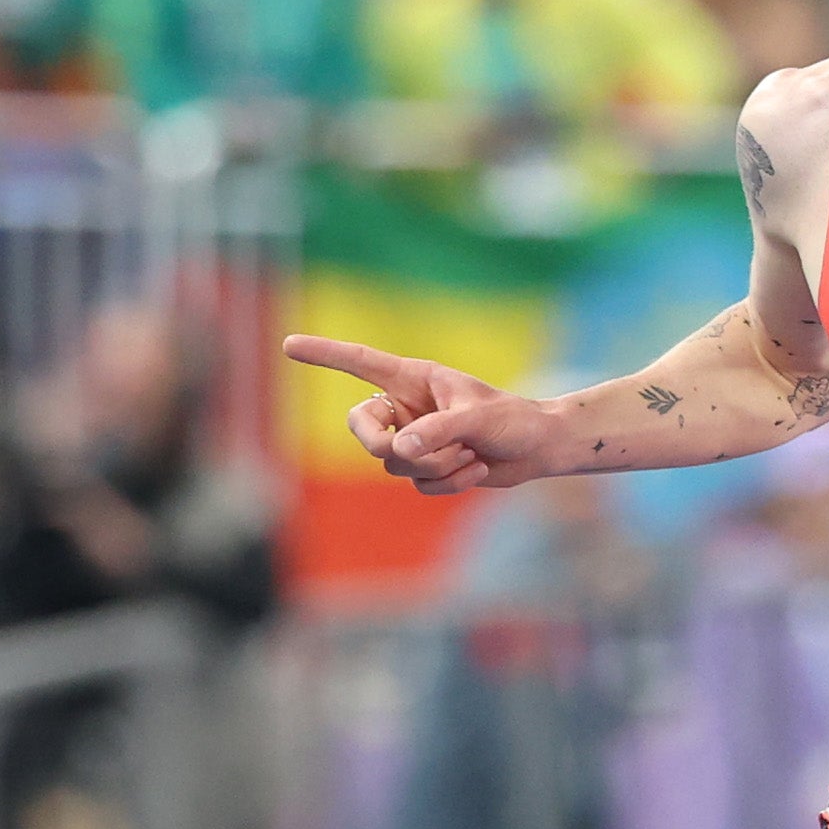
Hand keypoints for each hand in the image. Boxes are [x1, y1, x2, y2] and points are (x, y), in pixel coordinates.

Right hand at [288, 333, 562, 494]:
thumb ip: (436, 432)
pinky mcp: (428, 467)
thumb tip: (396, 450)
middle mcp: (407, 408)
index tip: (288, 343)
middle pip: (361, 430)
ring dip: (434, 465)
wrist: (540, 447)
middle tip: (415, 448)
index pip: (359, 362)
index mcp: (413, 379)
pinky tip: (476, 469)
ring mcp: (415, 440)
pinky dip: (448, 482)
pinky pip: (419, 485)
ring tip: (470, 453)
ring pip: (393, 464)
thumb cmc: (514, 419)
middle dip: (383, 445)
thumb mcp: (477, 419)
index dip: (324, 354)